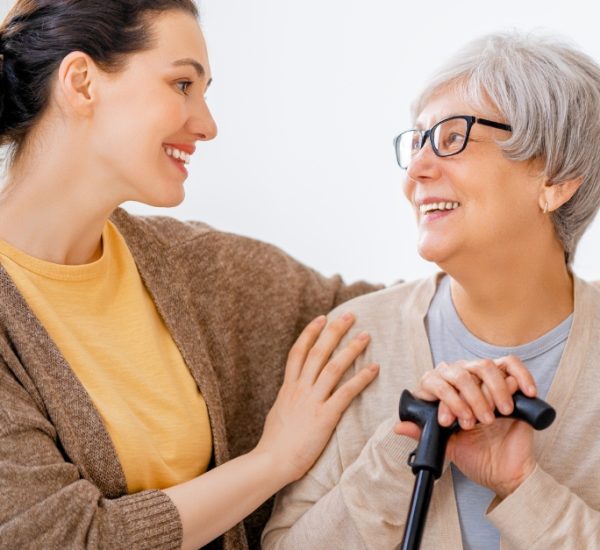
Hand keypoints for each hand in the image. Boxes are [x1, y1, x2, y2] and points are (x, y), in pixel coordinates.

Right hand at [256, 313, 378, 482]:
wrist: (272, 461)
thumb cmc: (275, 442)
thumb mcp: (278, 411)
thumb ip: (289, 397)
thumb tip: (293, 390)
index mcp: (288, 387)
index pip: (298, 352)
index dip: (310, 333)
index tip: (321, 318)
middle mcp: (300, 389)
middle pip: (318, 352)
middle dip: (334, 331)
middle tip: (349, 316)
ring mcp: (312, 401)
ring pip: (332, 367)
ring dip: (350, 349)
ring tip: (365, 336)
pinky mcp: (324, 416)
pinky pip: (345, 393)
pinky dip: (360, 379)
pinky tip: (373, 369)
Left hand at [395, 356, 536, 496]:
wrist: (504, 472)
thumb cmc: (473, 456)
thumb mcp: (446, 446)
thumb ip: (424, 435)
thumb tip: (399, 426)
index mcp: (443, 393)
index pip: (435, 381)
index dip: (444, 400)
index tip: (449, 423)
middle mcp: (461, 382)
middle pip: (460, 373)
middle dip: (468, 398)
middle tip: (475, 423)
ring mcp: (485, 381)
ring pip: (484, 367)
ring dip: (490, 392)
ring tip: (495, 417)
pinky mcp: (510, 384)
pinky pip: (512, 366)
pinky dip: (518, 376)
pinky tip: (523, 392)